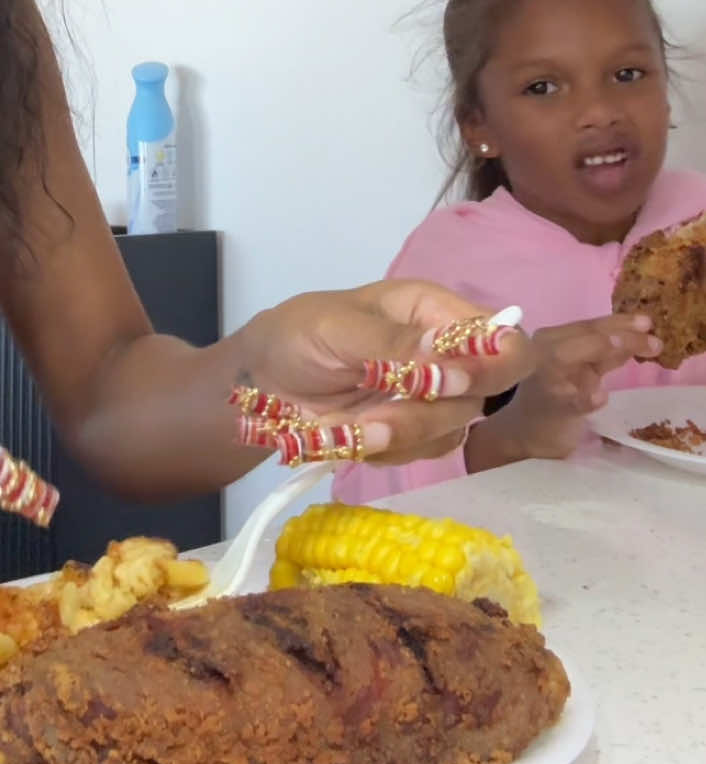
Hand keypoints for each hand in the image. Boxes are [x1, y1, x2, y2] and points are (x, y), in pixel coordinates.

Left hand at [236, 280, 534, 467]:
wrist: (262, 385)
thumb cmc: (296, 337)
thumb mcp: (335, 328)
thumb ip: (391, 342)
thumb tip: (448, 349)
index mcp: (432, 309)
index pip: (501, 336)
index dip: (493, 365)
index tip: (452, 386)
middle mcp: (443, 351)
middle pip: (485, 393)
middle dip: (430, 410)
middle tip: (378, 415)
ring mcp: (432, 395)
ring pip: (455, 428)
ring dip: (403, 434)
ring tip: (354, 426)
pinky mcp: (414, 432)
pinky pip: (426, 453)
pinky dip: (390, 451)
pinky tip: (355, 435)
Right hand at [479, 313, 659, 461]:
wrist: (525, 432)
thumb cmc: (553, 395)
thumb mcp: (580, 369)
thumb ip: (602, 354)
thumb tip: (640, 335)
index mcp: (551, 339)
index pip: (588, 326)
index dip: (618, 322)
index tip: (647, 321)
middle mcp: (543, 352)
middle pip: (584, 337)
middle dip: (620, 336)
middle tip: (653, 338)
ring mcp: (546, 379)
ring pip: (573, 359)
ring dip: (605, 353)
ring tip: (628, 349)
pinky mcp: (552, 409)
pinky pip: (570, 401)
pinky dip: (585, 398)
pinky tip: (599, 397)